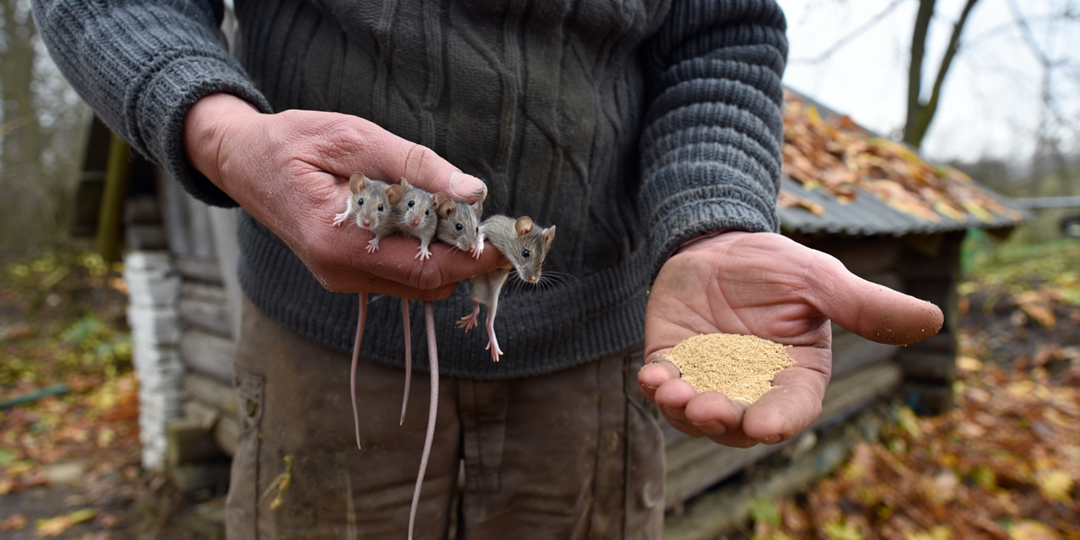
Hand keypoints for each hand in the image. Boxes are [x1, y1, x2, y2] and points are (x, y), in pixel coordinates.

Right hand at [182, 93, 504, 299]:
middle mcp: (339, 270)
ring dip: (450, 259)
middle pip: (426, 284)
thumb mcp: (354, 137)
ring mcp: (340, 278)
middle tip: (501, 230)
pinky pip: (399, 277)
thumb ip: (414, 164)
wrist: (242, 162)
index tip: (510, 240)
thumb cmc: (294, 142)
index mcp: (337, 240)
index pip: (424, 265)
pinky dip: (426, 256)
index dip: (474, 257)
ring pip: (416, 286)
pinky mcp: (344, 274)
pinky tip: (436, 225)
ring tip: (470, 221)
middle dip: (470, 261)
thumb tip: (471, 189)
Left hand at [638, 231, 942, 446]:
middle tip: (709, 408)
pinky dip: (656, 389)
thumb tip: (934, 319)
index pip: (791, 409)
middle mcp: (750, 387)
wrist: (717, 242)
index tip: (765, 426)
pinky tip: (652, 376)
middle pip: (740, 424)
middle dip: (725, 422)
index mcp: (794, 375)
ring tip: (677, 394)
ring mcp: (708, 380)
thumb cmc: (776, 265)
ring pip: (696, 416)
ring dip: (685, 412)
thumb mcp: (820, 280)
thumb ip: (864, 306)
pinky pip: (663, 389)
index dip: (779, 420)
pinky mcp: (672, 365)